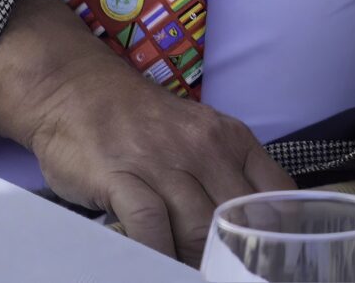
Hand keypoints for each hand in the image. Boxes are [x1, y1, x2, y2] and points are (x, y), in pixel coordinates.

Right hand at [32, 67, 289, 261]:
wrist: (78, 90)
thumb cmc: (143, 123)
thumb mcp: (200, 137)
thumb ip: (226, 175)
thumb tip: (249, 227)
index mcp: (232, 139)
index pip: (276, 194)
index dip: (275, 234)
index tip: (264, 259)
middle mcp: (205, 147)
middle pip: (237, 218)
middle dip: (232, 254)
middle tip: (223, 271)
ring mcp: (164, 161)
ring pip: (198, 228)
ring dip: (196, 261)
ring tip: (191, 273)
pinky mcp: (123, 177)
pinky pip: (151, 227)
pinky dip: (159, 255)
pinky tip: (159, 267)